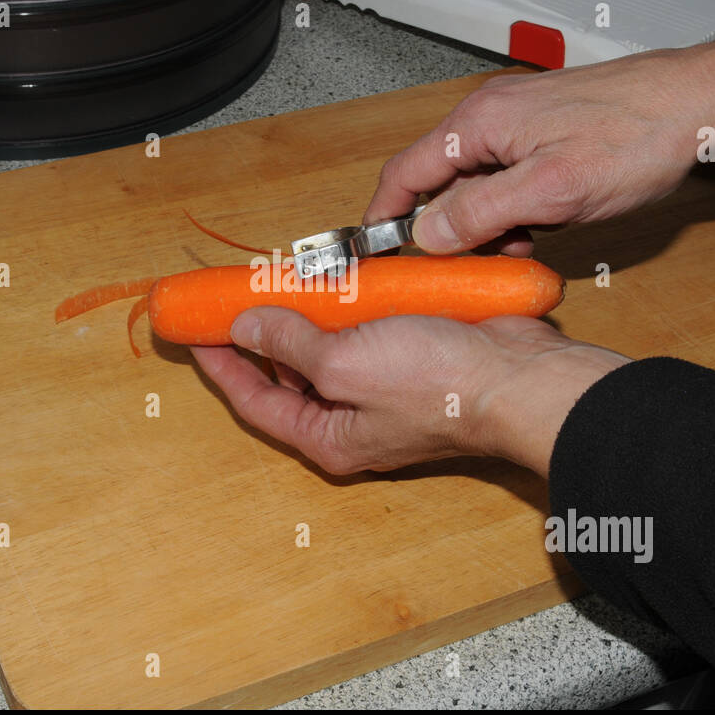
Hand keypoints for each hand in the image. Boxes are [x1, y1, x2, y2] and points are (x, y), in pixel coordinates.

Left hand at [190, 308, 630, 477]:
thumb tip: (248, 328)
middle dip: (262, 335)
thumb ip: (291, 344)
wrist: (520, 376)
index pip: (255, 402)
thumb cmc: (439, 386)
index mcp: (330, 437)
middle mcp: (354, 419)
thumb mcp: (344, 363)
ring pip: (328, 349)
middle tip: (236, 297)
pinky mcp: (413, 357)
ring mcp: (385, 389)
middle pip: (289, 377)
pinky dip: (350, 304)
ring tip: (282, 280)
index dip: (221, 365)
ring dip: (306, 314)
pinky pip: (367, 330)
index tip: (194, 331)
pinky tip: (341, 277)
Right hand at [365, 30, 714, 254]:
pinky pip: (508, 181)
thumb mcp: (551, 191)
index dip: (383, 218)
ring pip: (476, 186)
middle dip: (447, 230)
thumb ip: (480, 213)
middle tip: (466, 267)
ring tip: (521, 247)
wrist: (702, 104)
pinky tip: (543, 228)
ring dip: (487, 225)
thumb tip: (427, 236)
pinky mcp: (545, 135)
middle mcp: (489, 118)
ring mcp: (518, 124)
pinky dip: (515, 211)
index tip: (374, 255)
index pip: (405, 173)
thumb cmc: (637, 135)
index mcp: (478, 123)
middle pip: (439, 183)